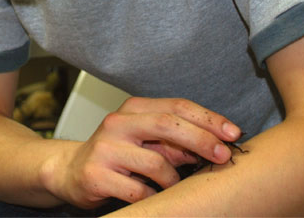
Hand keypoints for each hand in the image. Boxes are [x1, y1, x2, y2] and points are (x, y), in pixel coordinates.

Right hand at [43, 97, 241, 207]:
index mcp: (132, 109)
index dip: (208, 118)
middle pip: (167, 124)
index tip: (233, 133)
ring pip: (157, 164)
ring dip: (175, 180)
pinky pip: (139, 191)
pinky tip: (153, 197)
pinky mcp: (96, 175)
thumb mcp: (145, 141)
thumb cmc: (116, 154)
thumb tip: (217, 146)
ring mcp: (105, 148)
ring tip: (174, 186)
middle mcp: (117, 123)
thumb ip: (175, 140)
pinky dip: (153, 197)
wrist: (70, 171)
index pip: (176, 106)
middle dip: (201, 140)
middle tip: (224, 156)